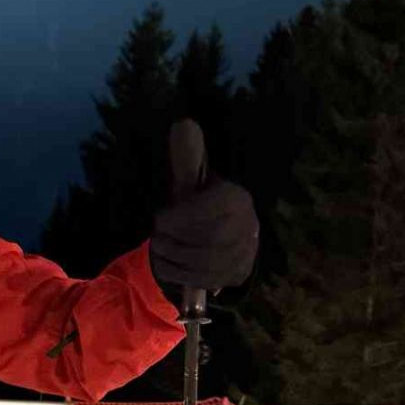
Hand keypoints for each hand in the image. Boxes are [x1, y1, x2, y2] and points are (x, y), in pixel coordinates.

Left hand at [149, 118, 257, 305]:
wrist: (221, 234)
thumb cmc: (200, 204)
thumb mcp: (192, 181)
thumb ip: (187, 158)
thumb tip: (183, 125)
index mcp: (236, 197)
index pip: (211, 209)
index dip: (181, 217)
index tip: (160, 219)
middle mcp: (247, 224)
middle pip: (209, 239)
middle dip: (175, 240)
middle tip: (157, 237)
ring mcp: (245, 252)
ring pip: (206, 262)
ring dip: (174, 257)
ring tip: (160, 249)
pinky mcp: (237, 274)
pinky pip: (206, 280)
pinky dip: (180, 274)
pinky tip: (167, 264)